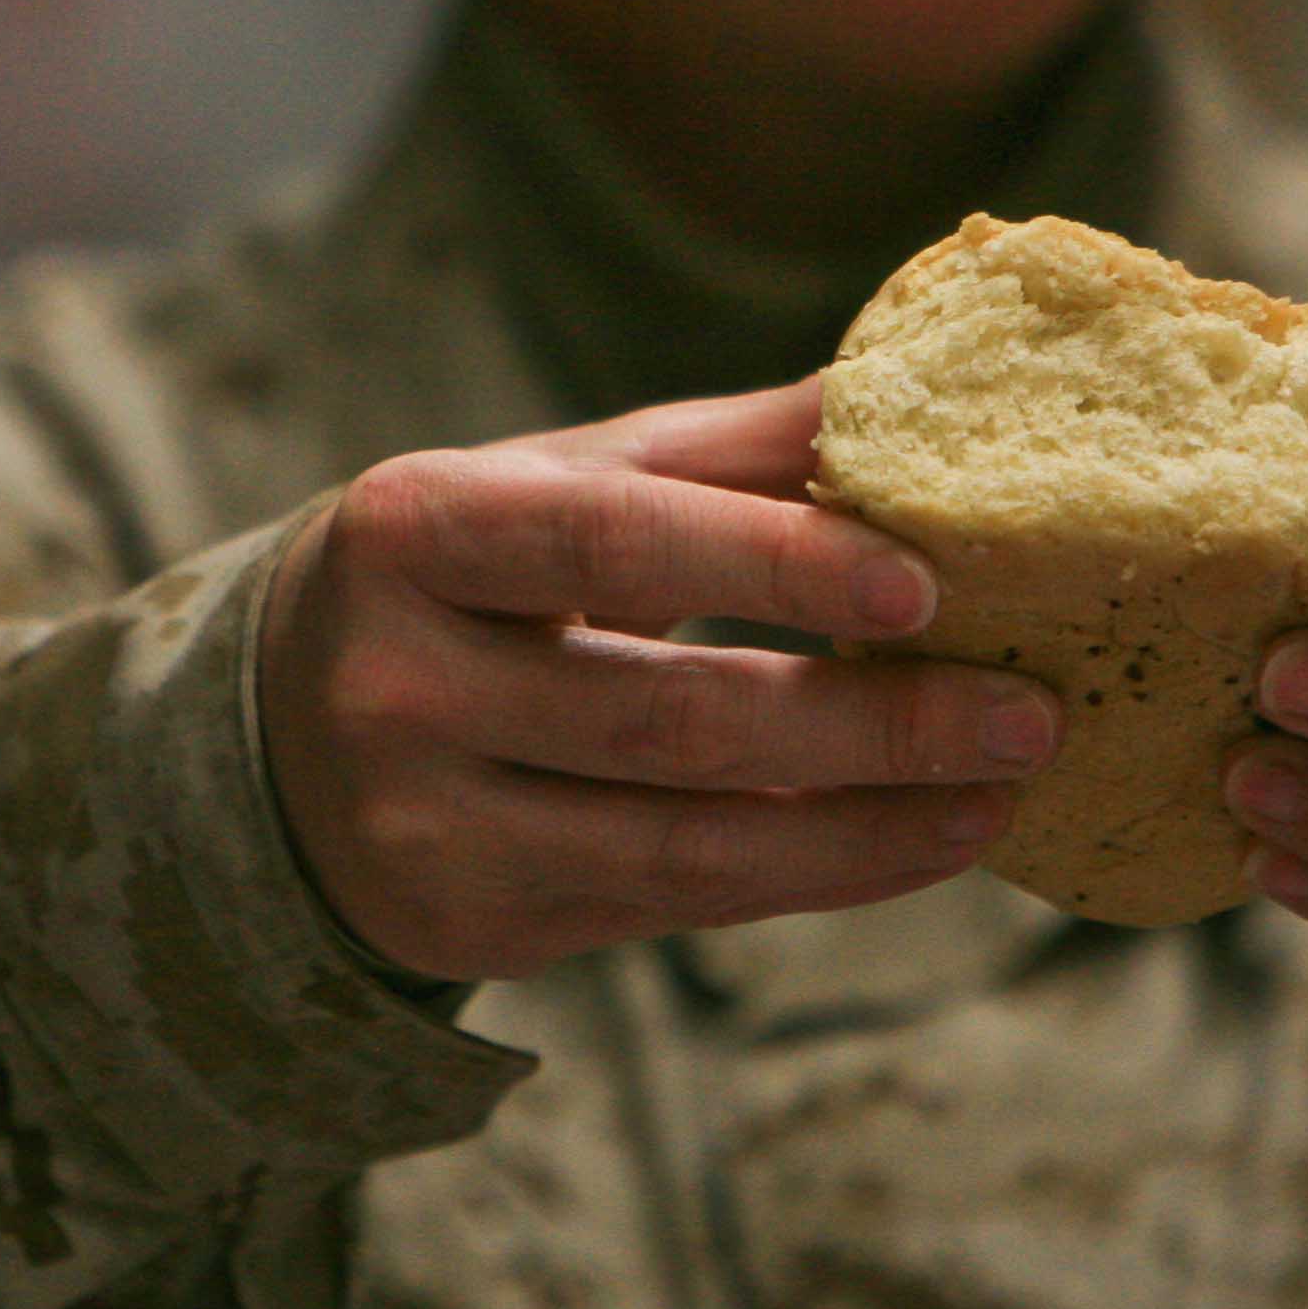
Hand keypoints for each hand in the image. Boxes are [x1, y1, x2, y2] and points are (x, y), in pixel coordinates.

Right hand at [260, 377, 1059, 981]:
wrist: (280, 737)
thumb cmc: (471, 576)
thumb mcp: (560, 485)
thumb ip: (730, 452)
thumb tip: (925, 382)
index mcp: (417, 527)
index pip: (614, 544)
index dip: (772, 565)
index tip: (925, 588)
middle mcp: (396, 681)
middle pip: (668, 717)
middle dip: (869, 725)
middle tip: (1027, 711)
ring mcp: (421, 822)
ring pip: (683, 843)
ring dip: (868, 826)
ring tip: (1003, 791)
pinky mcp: (466, 926)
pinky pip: (674, 909)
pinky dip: (814, 877)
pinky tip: (918, 842)